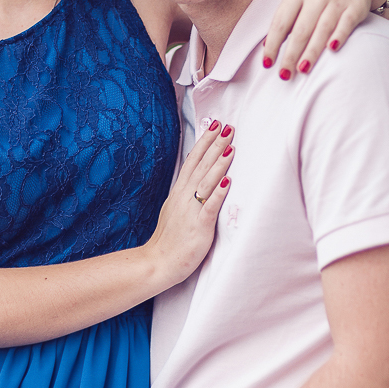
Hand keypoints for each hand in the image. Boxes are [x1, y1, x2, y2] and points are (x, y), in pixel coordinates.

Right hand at [145, 119, 233, 288]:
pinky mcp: (199, 227)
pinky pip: (210, 207)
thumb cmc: (169, 239)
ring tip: (231, 147)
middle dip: (214, 145)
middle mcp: (184, 197)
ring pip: (206, 182)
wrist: (157, 262)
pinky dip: (218, 193)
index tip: (215, 125)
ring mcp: (191, 211)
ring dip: (219, 163)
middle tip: (227, 127)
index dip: (204, 142)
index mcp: (179, 192)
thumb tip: (195, 180)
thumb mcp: (174, 209)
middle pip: (201, 165)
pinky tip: (228, 181)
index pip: (192, 161)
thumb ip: (186, 194)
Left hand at [263, 0, 388, 77]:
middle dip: (291, 54)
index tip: (267, 64)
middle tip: (284, 75)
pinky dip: (338, 36)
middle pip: (301, 29)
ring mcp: (337, 0)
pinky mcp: (355, 7)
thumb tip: (268, 47)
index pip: (281, 21)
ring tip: (302, 69)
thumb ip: (285, 18)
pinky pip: (346, 24)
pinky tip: (331, 50)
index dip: (273, 44)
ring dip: (311, 51)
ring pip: (322, 29)